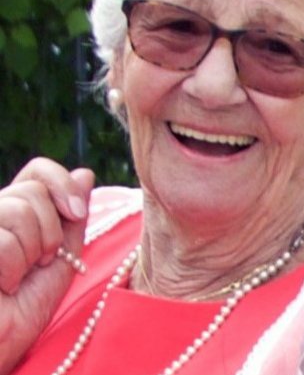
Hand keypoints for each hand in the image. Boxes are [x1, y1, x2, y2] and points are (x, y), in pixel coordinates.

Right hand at [0, 158, 93, 374]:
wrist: (3, 345)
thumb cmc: (29, 305)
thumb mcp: (63, 255)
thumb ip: (72, 216)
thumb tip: (84, 173)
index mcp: (14, 209)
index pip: (37, 170)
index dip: (62, 184)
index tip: (78, 213)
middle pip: (33, 190)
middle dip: (50, 231)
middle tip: (42, 261)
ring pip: (19, 209)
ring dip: (33, 251)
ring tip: (20, 276)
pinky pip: (3, 240)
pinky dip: (13, 269)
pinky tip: (5, 287)